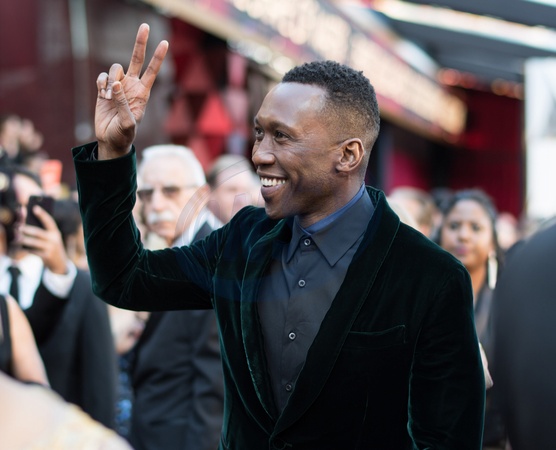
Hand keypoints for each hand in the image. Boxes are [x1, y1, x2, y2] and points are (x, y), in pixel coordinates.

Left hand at [19, 205, 68, 274]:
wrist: (59, 262)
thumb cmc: (51, 245)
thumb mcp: (51, 237)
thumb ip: (42, 230)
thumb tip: (25, 223)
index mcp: (55, 232)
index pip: (49, 221)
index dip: (42, 214)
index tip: (34, 207)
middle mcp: (54, 239)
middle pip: (38, 232)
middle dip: (27, 229)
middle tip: (18, 227)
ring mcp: (51, 248)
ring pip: (35, 243)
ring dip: (24, 240)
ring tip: (17, 238)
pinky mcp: (47, 256)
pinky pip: (34, 251)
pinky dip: (27, 249)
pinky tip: (21, 248)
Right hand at [95, 23, 168, 159]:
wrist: (110, 140)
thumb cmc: (124, 134)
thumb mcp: (127, 123)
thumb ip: (123, 104)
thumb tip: (116, 85)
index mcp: (143, 93)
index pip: (152, 71)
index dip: (158, 57)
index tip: (165, 43)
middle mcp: (132, 86)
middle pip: (137, 59)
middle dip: (141, 43)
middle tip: (145, 26)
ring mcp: (118, 86)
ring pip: (115, 69)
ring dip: (111, 80)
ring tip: (109, 97)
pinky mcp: (103, 89)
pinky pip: (102, 77)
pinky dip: (101, 84)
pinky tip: (103, 95)